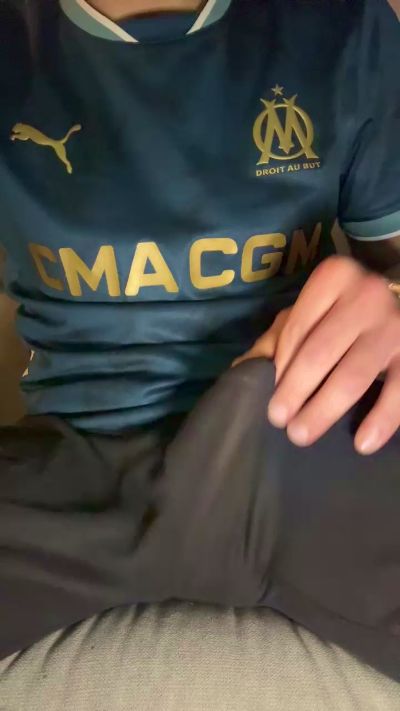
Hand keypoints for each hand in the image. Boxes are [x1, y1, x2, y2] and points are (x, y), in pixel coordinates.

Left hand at [236, 256, 399, 453]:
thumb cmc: (343, 311)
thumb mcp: (309, 312)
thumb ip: (277, 339)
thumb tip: (242, 372)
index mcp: (335, 278)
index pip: (298, 329)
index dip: (281, 367)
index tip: (269, 396)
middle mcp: (367, 295)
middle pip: (321, 352)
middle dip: (295, 390)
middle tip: (278, 421)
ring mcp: (395, 324)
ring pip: (354, 375)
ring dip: (325, 409)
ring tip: (302, 435)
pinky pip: (399, 391)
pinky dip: (381, 420)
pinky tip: (362, 443)